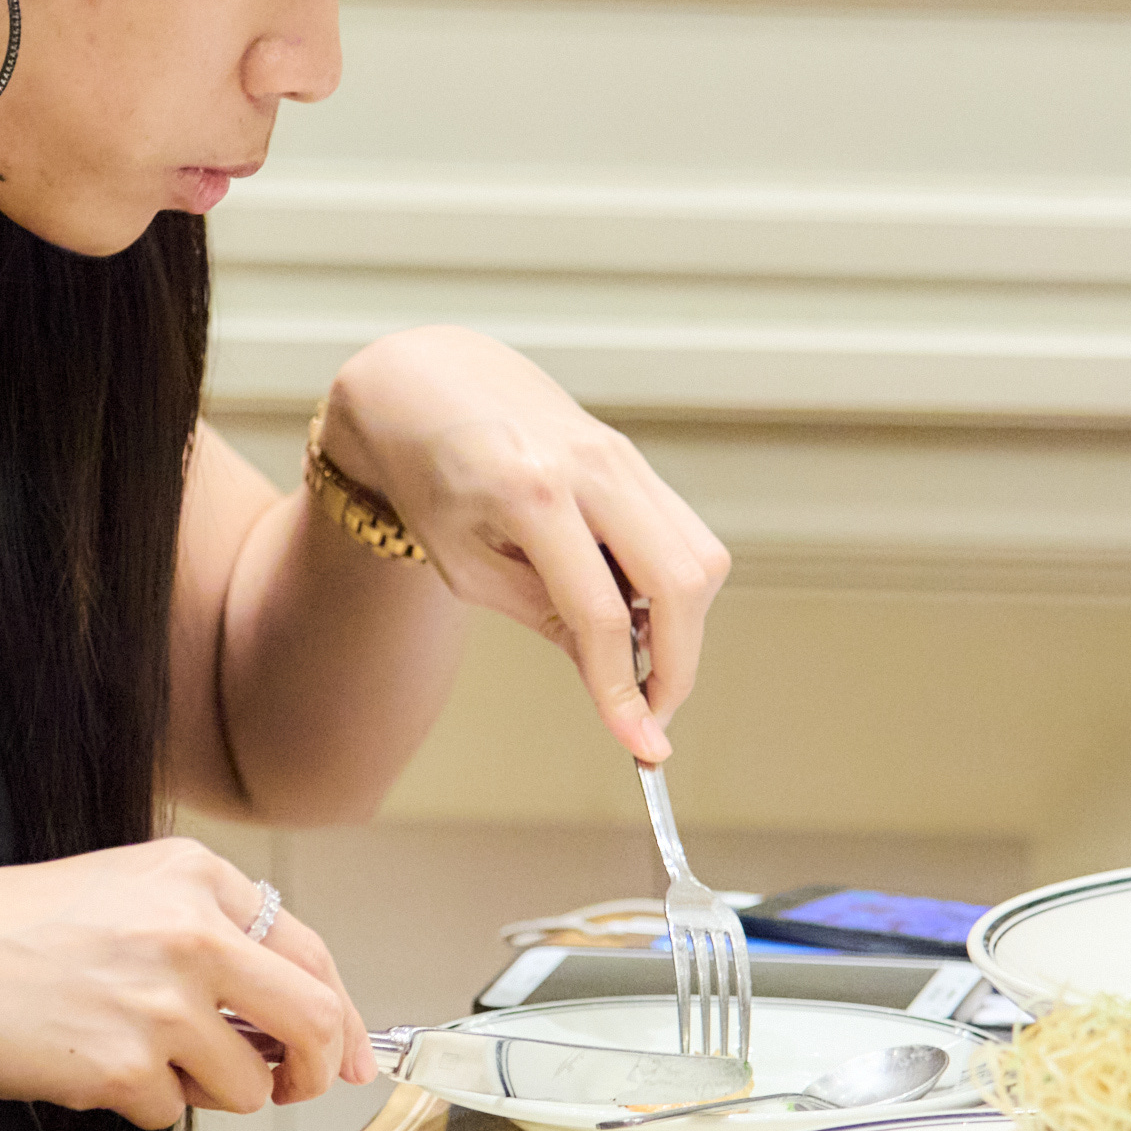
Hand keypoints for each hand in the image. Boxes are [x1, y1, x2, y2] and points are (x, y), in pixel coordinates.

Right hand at [0, 838, 368, 1124]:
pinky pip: (171, 1113)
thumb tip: (298, 1017)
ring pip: (248, 1084)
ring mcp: (162, 1000)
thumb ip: (210, 934)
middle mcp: (191, 931)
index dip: (344, 1016)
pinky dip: (140, 1104)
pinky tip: (87, 1062)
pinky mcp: (125, 1064)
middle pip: (315, 1021)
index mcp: (194, 876)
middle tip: (290, 1087)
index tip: (351, 1057)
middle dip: (314, 1070)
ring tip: (140, 1056)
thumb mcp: (122, 891)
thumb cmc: (6, 931)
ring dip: (210, 1091)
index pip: (312, 951)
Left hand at [316, 326, 732, 761]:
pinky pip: (685, 534)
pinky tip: (634, 611)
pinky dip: (675, 588)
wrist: (429, 387)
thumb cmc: (432, 479)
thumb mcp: (466, 565)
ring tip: (636, 660)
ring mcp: (621, 455)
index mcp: (530, 492)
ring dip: (685, 627)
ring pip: (701, 557)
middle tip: (652, 713)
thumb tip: (617, 678)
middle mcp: (590, 466)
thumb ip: (546, 617)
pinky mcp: (634, 458)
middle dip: (680, 665)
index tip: (640, 743)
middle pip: (679, 582)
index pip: (601, 611)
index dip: (625, 688)